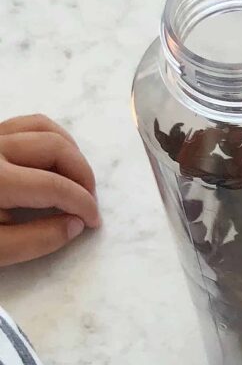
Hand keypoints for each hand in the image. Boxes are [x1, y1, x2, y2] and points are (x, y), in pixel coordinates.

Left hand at [0, 115, 100, 266]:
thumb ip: (36, 240)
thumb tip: (75, 225)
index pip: (57, 186)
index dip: (84, 204)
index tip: (94, 222)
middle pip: (56, 148)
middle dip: (82, 175)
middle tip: (87, 202)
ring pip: (43, 127)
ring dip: (69, 152)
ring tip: (74, 179)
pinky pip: (24, 125)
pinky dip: (47, 138)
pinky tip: (50, 162)